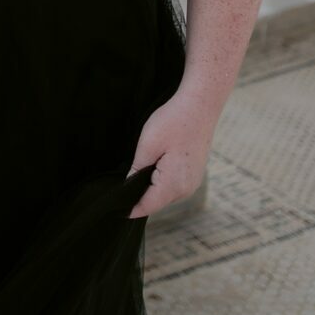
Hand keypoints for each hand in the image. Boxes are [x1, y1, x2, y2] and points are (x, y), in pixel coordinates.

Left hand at [124, 89, 216, 219]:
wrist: (200, 106)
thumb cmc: (173, 121)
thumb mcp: (148, 145)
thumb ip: (136, 170)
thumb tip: (127, 187)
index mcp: (174, 184)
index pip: (147, 206)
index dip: (130, 209)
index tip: (114, 209)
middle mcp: (186, 189)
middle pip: (156, 202)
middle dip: (139, 197)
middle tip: (119, 189)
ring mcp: (193, 182)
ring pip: (165, 194)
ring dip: (150, 188)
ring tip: (135, 174)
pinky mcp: (194, 174)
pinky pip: (173, 185)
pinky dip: (161, 181)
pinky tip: (154, 166)